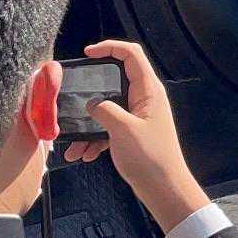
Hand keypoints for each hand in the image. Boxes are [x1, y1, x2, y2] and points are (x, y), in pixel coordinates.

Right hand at [64, 40, 207, 233]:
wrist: (164, 190)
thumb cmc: (151, 159)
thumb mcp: (123, 130)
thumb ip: (104, 110)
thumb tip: (92, 103)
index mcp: (149, 91)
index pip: (131, 55)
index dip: (110, 47)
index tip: (88, 52)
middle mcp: (145, 99)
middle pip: (114, 81)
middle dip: (91, 92)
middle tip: (73, 96)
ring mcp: (138, 116)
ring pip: (107, 109)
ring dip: (88, 124)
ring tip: (73, 144)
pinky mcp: (132, 133)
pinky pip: (108, 128)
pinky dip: (94, 139)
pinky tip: (83, 154)